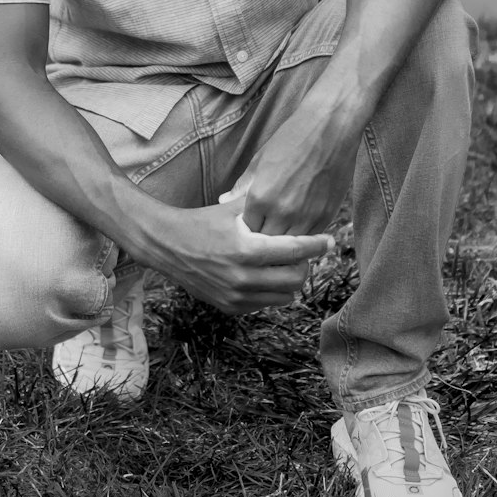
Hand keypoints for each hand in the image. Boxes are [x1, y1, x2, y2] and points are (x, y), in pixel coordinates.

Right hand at [146, 199, 335, 315]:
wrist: (168, 246)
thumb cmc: (203, 221)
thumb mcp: (233, 207)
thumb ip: (263, 201)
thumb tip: (293, 188)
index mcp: (246, 249)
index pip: (294, 250)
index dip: (316, 245)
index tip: (329, 240)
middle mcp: (243, 277)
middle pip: (295, 278)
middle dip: (305, 264)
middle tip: (305, 252)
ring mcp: (236, 296)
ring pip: (284, 296)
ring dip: (290, 280)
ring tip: (288, 264)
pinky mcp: (230, 307)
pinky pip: (265, 304)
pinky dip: (272, 291)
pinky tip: (268, 274)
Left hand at [232, 97, 365, 237]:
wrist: (330, 127)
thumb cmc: (292, 138)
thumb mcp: (260, 159)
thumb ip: (243, 185)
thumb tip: (224, 200)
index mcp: (261, 197)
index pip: (248, 229)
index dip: (249, 227)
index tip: (251, 222)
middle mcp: (282, 211)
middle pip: (267, 243)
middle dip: (265, 238)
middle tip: (266, 229)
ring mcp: (306, 216)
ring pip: (290, 245)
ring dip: (285, 239)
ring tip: (283, 229)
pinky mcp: (327, 216)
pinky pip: (311, 238)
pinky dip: (305, 235)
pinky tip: (301, 224)